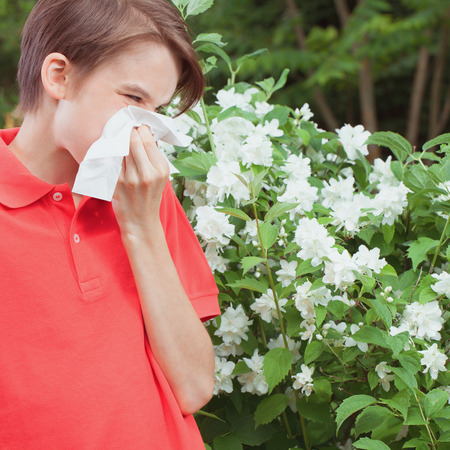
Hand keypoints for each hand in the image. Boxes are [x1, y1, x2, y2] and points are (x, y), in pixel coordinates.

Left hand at [112, 125, 169, 239]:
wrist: (141, 222)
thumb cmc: (150, 197)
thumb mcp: (160, 177)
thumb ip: (153, 156)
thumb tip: (142, 132)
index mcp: (161, 169)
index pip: (147, 139)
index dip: (139, 129)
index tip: (135, 127)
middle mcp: (147, 173)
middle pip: (132, 140)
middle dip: (127, 132)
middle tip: (124, 129)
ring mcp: (130, 179)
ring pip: (120, 148)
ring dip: (117, 141)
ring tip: (117, 140)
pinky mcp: (116, 183)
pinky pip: (111, 160)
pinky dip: (110, 153)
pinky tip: (111, 152)